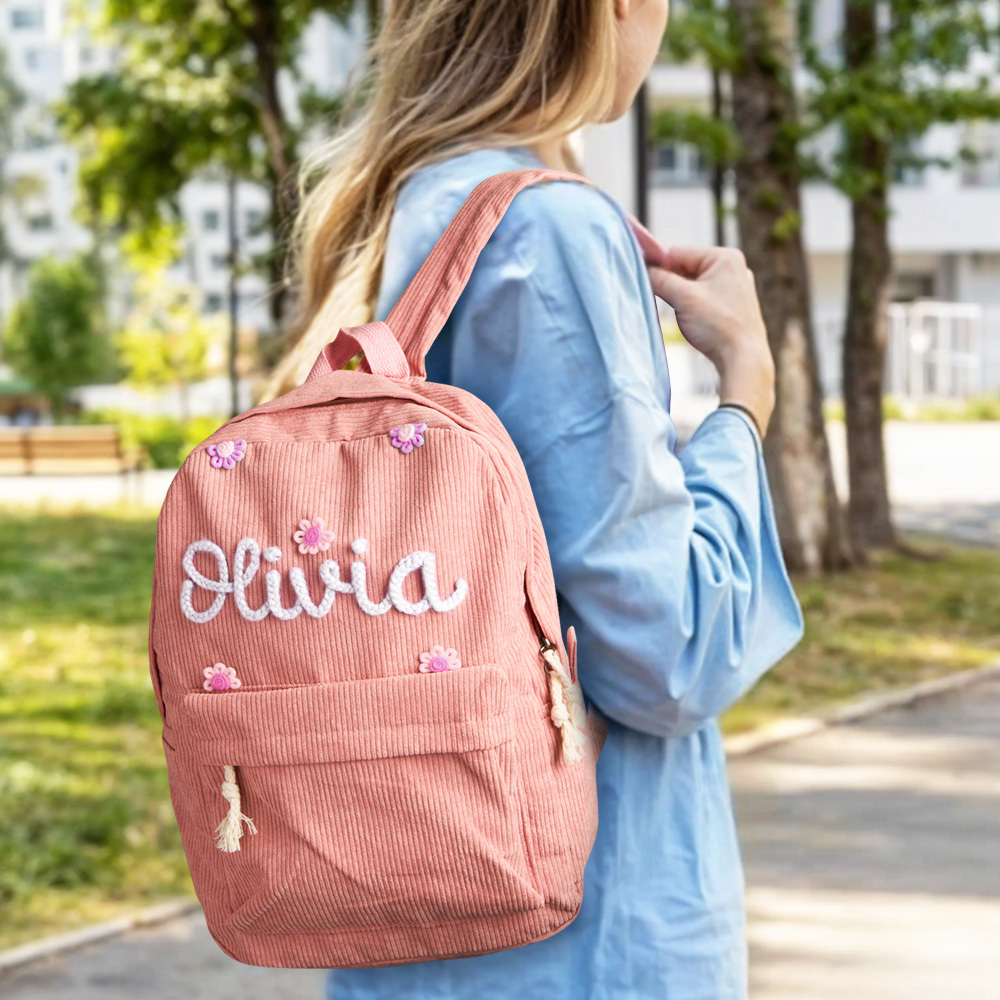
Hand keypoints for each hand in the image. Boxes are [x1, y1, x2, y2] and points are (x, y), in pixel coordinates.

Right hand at [648, 246, 774, 436]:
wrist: (743, 359)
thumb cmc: (718, 326)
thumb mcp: (683, 298)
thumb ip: (660, 279)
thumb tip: (642, 269)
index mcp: (725, 257)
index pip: (678, 253)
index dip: (659, 267)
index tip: (644, 281)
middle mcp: (733, 267)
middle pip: (685, 268)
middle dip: (672, 285)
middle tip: (668, 304)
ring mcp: (734, 286)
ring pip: (692, 285)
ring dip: (680, 298)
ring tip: (685, 316)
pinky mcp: (732, 304)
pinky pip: (702, 298)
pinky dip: (691, 307)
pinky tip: (693, 322)